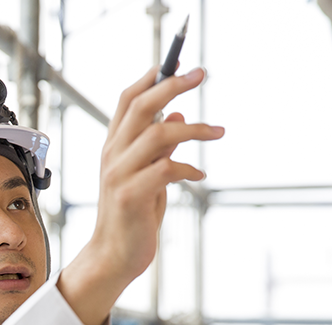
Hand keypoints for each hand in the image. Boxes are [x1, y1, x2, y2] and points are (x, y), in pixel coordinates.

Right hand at [58, 66, 223, 324]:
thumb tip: (175, 116)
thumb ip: (158, 148)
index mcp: (114, 146)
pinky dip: (188, 168)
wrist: (115, 256)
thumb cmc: (132, 217)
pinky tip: (200, 175)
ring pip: (157, 134)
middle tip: (202, 74)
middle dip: (172, 85)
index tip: (176, 63)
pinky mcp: (131, 196)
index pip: (127, 100)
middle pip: (140, 107)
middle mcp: (112, 155)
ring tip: (219, 131)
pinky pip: (166, 169)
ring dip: (193, 128)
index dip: (151, 78)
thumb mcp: (146, 176)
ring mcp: (118, 174)